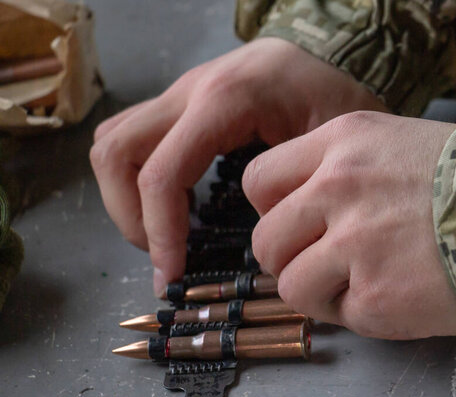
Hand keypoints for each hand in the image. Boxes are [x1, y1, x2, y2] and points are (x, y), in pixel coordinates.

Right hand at [90, 38, 386, 295]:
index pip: (163, 174)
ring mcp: (179, 94)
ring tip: (161, 234)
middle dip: (129, 217)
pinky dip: (136, 176)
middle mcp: (189, 91)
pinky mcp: (179, 103)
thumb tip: (260, 245)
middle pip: (113, 153)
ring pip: (112, 140)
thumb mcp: (326, 142)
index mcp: (224, 102)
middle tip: (163, 255)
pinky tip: (172, 204)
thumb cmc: (333, 95)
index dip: (160, 233)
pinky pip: (131, 135)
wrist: (324, 53)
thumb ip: (290, 186)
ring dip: (124, 196)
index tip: (174, 274)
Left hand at [242, 111, 455, 338]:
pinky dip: (359, 312)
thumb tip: (296, 209)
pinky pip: (338, 316)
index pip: (258, 182)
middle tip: (320, 259)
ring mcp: (356, 244)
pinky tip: (393, 291)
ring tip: (359, 280)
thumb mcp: (393, 142)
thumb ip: (336, 169)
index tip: (293, 223)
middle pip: (265, 240)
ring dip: (318, 291)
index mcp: (340, 143)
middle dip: (288, 256)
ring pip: (290, 285)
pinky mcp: (378, 296)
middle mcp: (339, 188)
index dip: (270, 210)